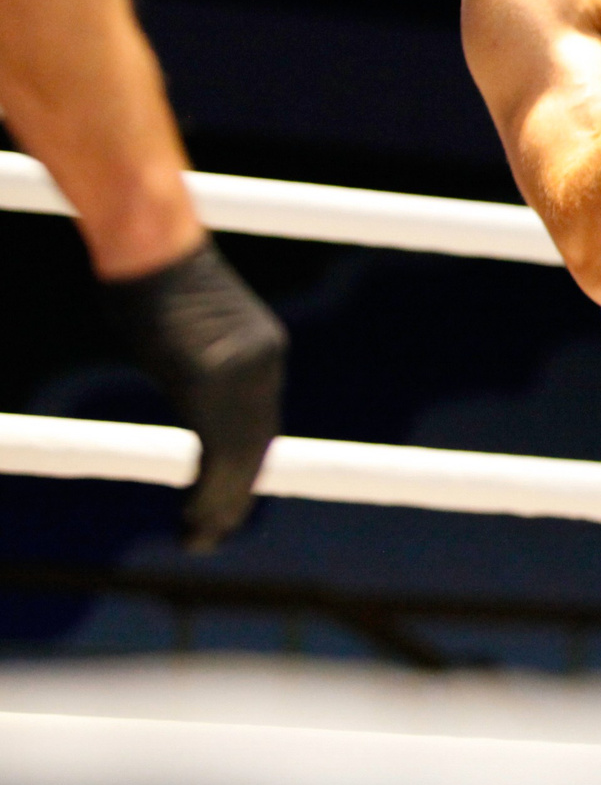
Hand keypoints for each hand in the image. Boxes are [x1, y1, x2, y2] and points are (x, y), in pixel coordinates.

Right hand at [98, 243, 287, 551]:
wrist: (152, 245)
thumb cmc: (155, 275)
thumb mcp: (191, 327)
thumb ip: (201, 364)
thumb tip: (194, 386)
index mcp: (264, 352)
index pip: (262, 423)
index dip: (247, 465)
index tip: (232, 498)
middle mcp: (264, 367)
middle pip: (257, 445)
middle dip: (239, 494)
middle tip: (215, 533)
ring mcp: (241, 377)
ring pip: (240, 458)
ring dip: (223, 505)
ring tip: (202, 539)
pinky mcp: (209, 385)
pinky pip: (216, 453)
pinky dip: (207, 491)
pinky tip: (194, 518)